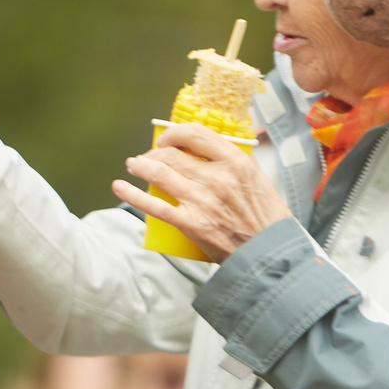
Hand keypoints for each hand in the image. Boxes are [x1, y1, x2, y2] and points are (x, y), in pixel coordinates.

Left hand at [116, 124, 291, 259]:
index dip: (174, 133)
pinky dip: (133, 195)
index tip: (167, 139)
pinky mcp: (191, 224)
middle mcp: (217, 178)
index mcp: (236, 162)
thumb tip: (209, 150)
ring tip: (134, 166)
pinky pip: (155, 205)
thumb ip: (235, 163)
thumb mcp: (259, 179)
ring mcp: (202, 201)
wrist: (269, 254)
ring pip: (159, 173)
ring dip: (140, 166)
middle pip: (172, 154)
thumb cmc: (267, 219)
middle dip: (153, 152)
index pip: (196, 134)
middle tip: (147, 156)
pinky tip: (120, 186)